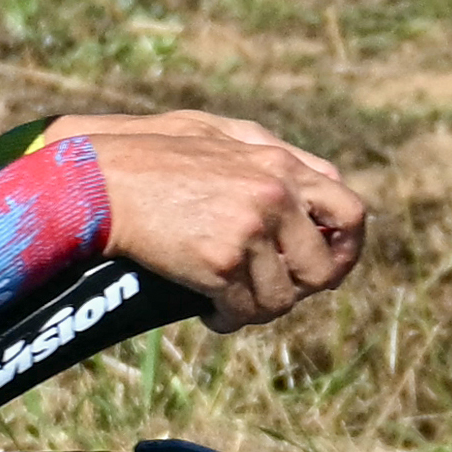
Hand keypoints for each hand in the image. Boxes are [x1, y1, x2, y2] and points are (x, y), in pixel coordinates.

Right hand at [42, 111, 370, 329]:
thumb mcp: (218, 133)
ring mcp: (249, 231)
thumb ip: (272, 152)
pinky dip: (228, 318)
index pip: (351, 212)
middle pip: (324, 269)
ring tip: (233, 302)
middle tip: (274, 292)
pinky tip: (210, 310)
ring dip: (257, 308)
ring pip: (281, 299)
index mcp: (281, 164)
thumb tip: (321, 182)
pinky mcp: (219, 263)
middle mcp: (275, 196)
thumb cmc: (152, 155)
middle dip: (301, 289)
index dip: (346, 248)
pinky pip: (243, 311)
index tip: (326, 265)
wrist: (100, 182)